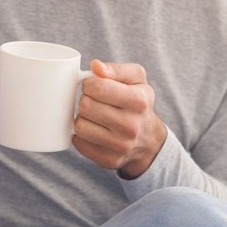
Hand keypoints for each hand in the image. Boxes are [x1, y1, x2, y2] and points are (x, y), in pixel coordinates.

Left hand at [73, 59, 167, 178]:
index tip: (94, 86)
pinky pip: (78, 143)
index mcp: (139, 101)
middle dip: (85, 100)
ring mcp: (120, 146)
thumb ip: (116, 69)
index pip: (97, 88)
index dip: (89, 84)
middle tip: (94, 102)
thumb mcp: (137, 78)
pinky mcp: (108, 160)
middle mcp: (132, 126)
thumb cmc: (138, 102)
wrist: (149, 139)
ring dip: (82, 118)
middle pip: (86, 106)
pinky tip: (93, 130)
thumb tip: (96, 66)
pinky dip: (81, 135)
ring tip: (94, 116)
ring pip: (80, 126)